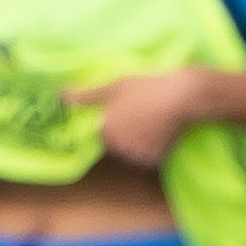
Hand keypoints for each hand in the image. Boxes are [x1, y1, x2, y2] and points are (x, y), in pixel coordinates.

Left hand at [68, 65, 206, 169]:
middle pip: (118, 142)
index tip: (129, 106)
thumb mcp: (114, 86)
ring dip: (140, 139)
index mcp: (106, 130)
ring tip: (154, 118)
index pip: (103, 130)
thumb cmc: (147, 87)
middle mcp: (120, 147)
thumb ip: (87, 96)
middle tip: (143, 111)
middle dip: (127, 130)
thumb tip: (61, 97)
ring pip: (134, 150)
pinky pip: (149, 155)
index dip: (115, 117)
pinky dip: (154, 146)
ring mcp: (139, 155)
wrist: (184, 96)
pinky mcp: (157, 160)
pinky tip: (163, 129)